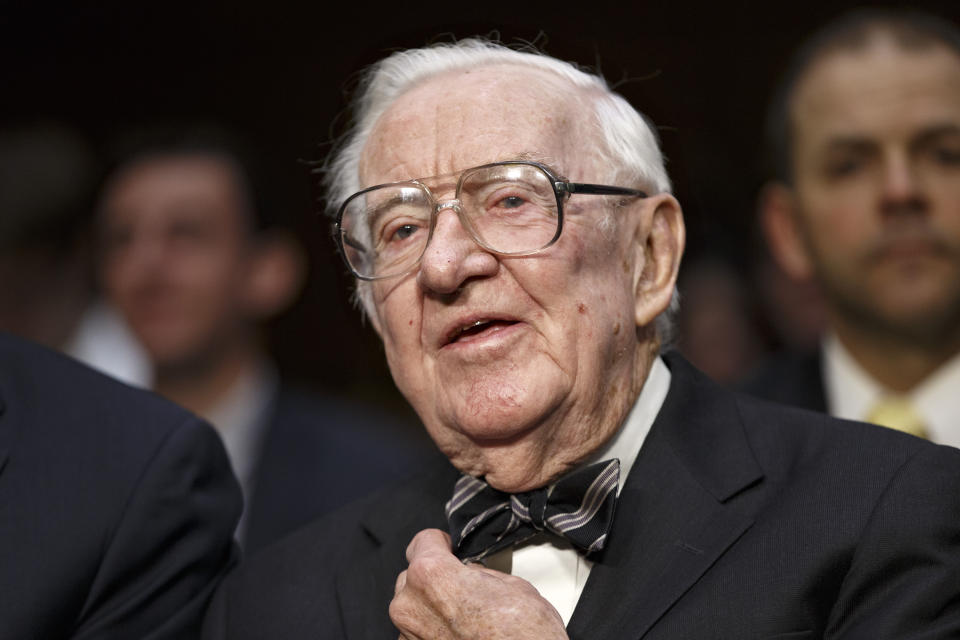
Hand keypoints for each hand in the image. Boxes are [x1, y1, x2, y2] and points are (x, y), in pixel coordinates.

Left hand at [389, 529, 568, 639]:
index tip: (450, 550)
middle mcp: (411, 605)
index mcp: (431, 575)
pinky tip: (463, 635)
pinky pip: (419, 634)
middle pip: (414, 576)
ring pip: (415, 607)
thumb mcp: (514, 585)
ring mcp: (409, 636)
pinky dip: (436, 632)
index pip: (422, 541)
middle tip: (467, 589)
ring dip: (435, 608)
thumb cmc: (523, 638)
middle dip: (437, 579)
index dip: (441, 543)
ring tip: (469, 618)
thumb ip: (482, 573)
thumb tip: (474, 575)